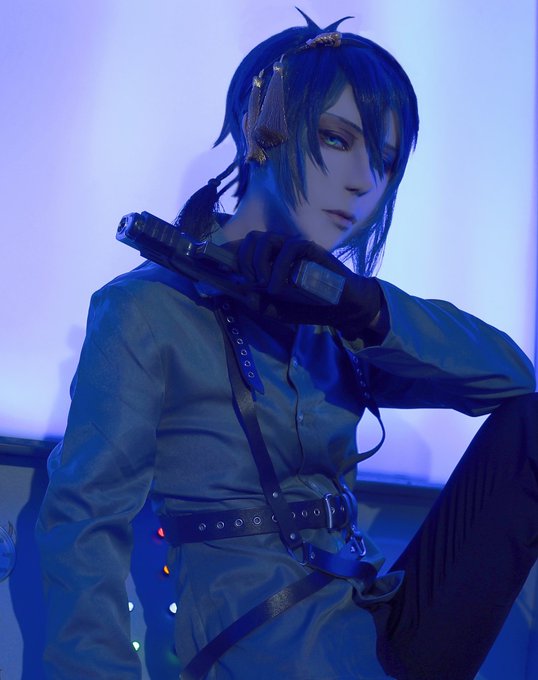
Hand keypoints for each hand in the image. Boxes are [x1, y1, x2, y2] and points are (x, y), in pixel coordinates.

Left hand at [234, 231, 382, 338]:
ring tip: (266, 285)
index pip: (243, 248)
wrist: (340, 307)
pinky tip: (280, 287)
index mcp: (268, 260)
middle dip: (244, 262)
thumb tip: (243, 292)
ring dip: (259, 264)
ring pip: (265, 239)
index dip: (227, 252)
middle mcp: (279, 249)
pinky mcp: (309, 248)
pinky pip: (288, 248)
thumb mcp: (277, 311)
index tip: (215, 264)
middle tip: (253, 283)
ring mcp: (293, 247)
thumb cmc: (308, 306)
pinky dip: (278, 268)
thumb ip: (259, 304)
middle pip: (251, 240)